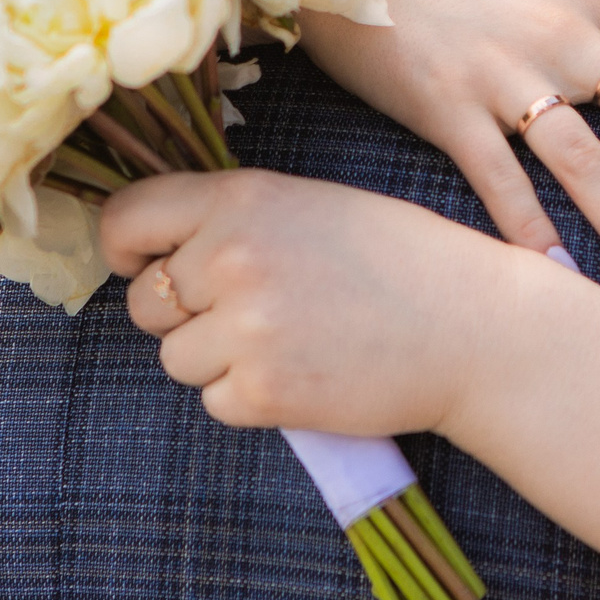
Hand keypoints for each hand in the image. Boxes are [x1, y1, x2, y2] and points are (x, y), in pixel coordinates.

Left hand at [101, 168, 553, 435]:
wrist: (474, 327)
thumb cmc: (399, 260)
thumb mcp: (312, 205)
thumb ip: (234, 219)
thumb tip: (157, 250)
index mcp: (242, 197)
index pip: (127, 219)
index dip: (125, 249)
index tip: (140, 264)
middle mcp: (232, 257)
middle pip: (144, 302)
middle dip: (183, 314)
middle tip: (253, 312)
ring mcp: (245, 327)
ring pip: (176, 358)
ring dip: (218, 360)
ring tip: (292, 341)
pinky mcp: (263, 391)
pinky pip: (215, 401)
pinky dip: (250, 397)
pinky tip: (306, 372)